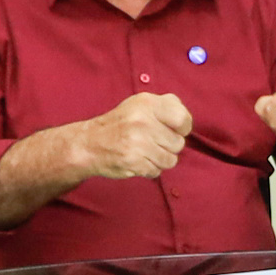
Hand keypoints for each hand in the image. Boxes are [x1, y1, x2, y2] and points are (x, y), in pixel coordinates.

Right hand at [67, 92, 194, 182]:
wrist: (89, 144)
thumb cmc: (120, 124)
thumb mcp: (140, 105)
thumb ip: (165, 107)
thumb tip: (186, 122)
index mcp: (147, 103)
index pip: (183, 119)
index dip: (183, 128)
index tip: (174, 130)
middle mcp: (143, 121)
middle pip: (178, 143)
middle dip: (169, 146)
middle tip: (152, 142)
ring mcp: (138, 142)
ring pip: (170, 160)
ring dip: (160, 160)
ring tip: (145, 152)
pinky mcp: (134, 161)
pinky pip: (157, 171)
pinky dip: (149, 169)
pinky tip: (138, 160)